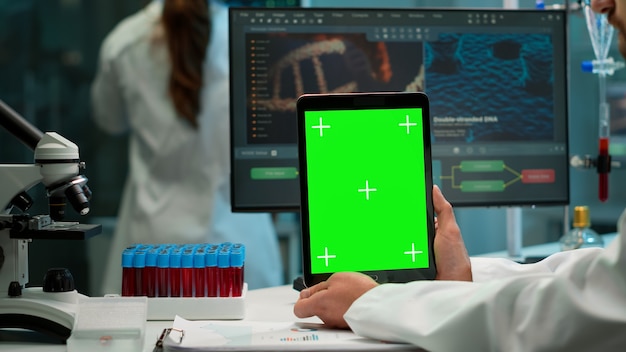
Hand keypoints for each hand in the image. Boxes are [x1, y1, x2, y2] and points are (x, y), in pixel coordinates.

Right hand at [293, 186, 471, 327]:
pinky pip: (387, 260)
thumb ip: (443, 210)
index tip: (383, 200)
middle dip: (384, 224)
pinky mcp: (401, 269)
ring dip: (379, 241)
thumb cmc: (454, 263)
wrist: (449, 288)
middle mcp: (416, 245)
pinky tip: (370, 250)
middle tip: (368, 213)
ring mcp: (407, 257)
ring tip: (364, 230)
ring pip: (389, 245)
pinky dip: (378, 256)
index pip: (410, 218)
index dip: (399, 210)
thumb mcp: (450, 231)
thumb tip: (435, 189)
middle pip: (396, 231)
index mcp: (428, 233)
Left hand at [293, 272, 377, 328]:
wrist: (380, 305)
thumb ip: (317, 287)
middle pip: (315, 309)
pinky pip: (340, 315)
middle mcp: (326, 318)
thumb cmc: (359, 291)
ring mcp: (336, 323)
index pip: (298, 309)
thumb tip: (306, 293)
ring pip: (328, 312)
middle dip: (321, 299)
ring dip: (334, 303)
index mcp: (319, 305)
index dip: (301, 300)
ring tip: (347, 293)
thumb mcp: (335, 278)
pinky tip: (352, 300)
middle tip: (333, 289)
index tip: (307, 294)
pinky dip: (343, 308)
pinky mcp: (347, 325)